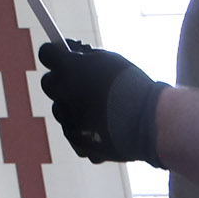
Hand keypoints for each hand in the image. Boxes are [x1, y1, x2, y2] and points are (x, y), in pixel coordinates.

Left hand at [38, 38, 165, 165]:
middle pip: (48, 83)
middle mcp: (63, 94)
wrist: (152, 122)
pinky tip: (103, 125)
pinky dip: (84, 130)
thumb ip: (85, 59)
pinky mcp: (78, 144)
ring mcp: (68, 121)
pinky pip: (74, 133)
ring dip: (72, 107)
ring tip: (99, 107)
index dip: (54, 53)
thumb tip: (72, 58)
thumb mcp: (108, 60)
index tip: (62, 55)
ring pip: (61, 111)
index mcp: (68, 69)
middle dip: (60, 81)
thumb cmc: (133, 86)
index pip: (46, 53)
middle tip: (78, 81)